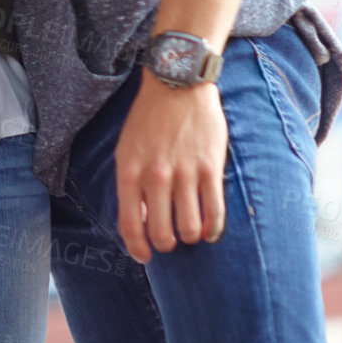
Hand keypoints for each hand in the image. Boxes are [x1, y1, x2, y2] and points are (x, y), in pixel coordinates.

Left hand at [114, 68, 228, 262]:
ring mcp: (184, 173)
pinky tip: (210, 230)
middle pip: (161, 233)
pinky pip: (214, 213)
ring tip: (190, 231)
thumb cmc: (148, 119)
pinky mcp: (211, 169)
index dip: (137, 247)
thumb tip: (141, 219)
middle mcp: (155, 176)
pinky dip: (213, 230)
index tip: (144, 257)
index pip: (130, 224)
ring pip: (189, 229)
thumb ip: (131, 184)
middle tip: (169, 241)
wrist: (177, 85)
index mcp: (129, 171)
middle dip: (165, 245)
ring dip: (190, 237)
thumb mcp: (127, 150)